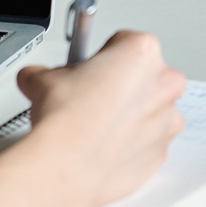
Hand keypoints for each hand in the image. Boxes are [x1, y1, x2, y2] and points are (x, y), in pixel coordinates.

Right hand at [16, 31, 185, 206]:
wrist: (67, 165)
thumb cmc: (67, 119)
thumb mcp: (42, 77)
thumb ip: (48, 72)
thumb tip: (39, 79)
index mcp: (141, 54)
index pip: (123, 41)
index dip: (100, 55)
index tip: (88, 66)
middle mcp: (163, 85)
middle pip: (143, 75)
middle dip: (118, 83)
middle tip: (87, 94)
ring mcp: (167, 122)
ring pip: (148, 110)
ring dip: (126, 113)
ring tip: (92, 122)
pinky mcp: (160, 154)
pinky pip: (146, 141)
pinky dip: (127, 142)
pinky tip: (99, 144)